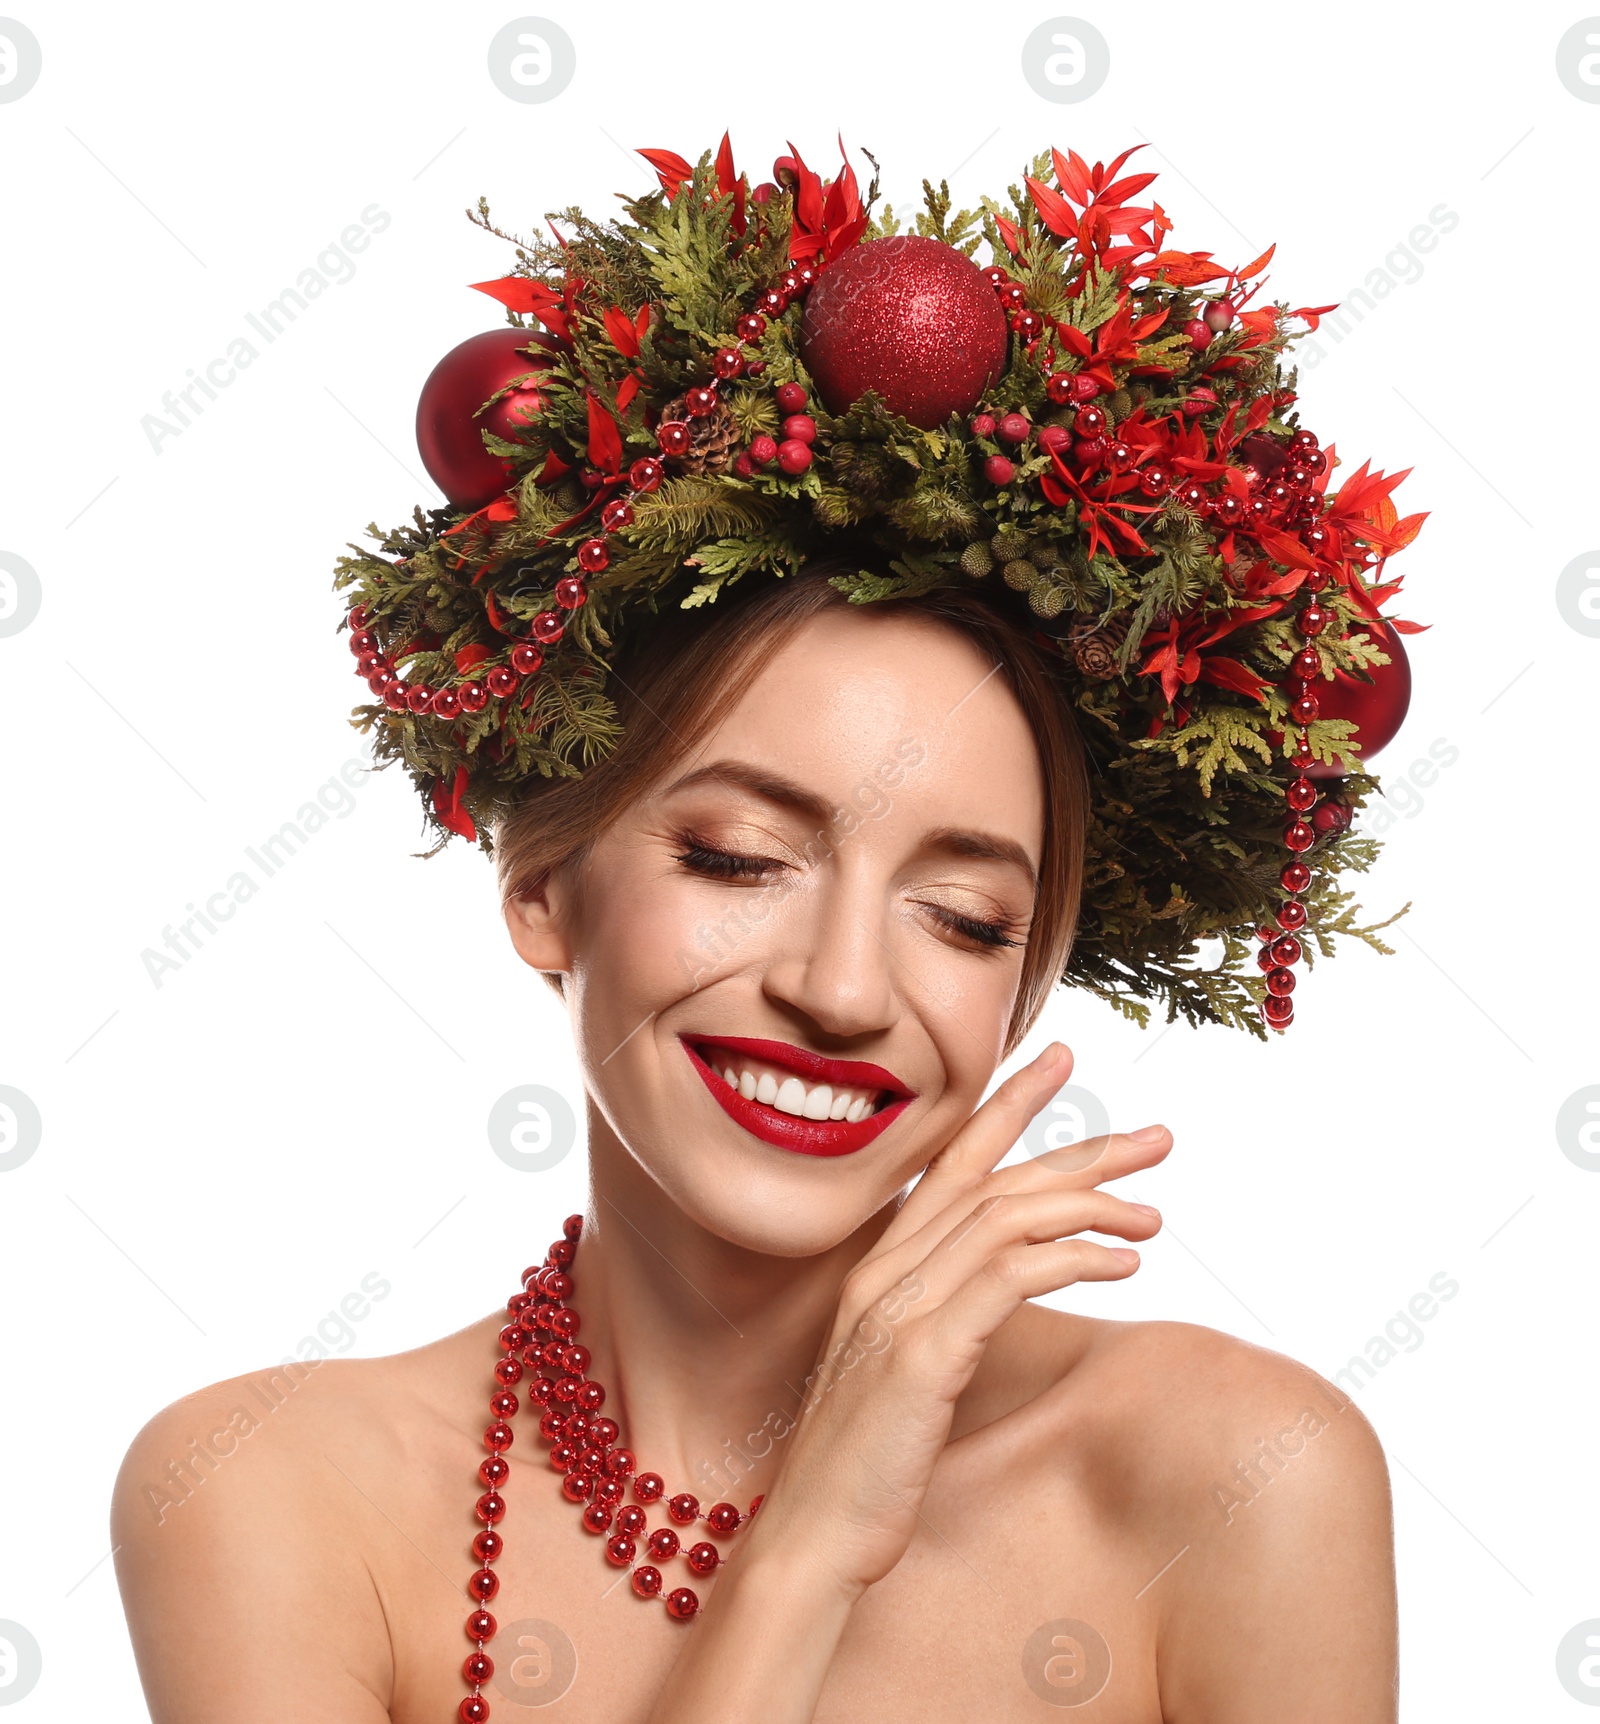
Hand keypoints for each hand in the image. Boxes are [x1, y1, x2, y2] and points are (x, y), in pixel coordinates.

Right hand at [743, 1042, 1169, 1600]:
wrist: (812, 1534)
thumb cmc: (866, 1463)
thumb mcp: (906, 1371)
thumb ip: (944, 1316)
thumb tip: (1006, 1291)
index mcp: (880, 1265)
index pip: (952, 1159)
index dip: (1007, 1104)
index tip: (1061, 1062)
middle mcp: (886, 1270)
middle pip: (994, 1178)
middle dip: (1081, 1150)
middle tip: (1156, 1138)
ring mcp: (899, 1307)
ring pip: (1007, 1216)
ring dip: (1091, 1208)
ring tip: (1152, 1221)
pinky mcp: (922, 1352)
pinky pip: (1010, 1277)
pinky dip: (1073, 1258)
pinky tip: (1122, 1265)